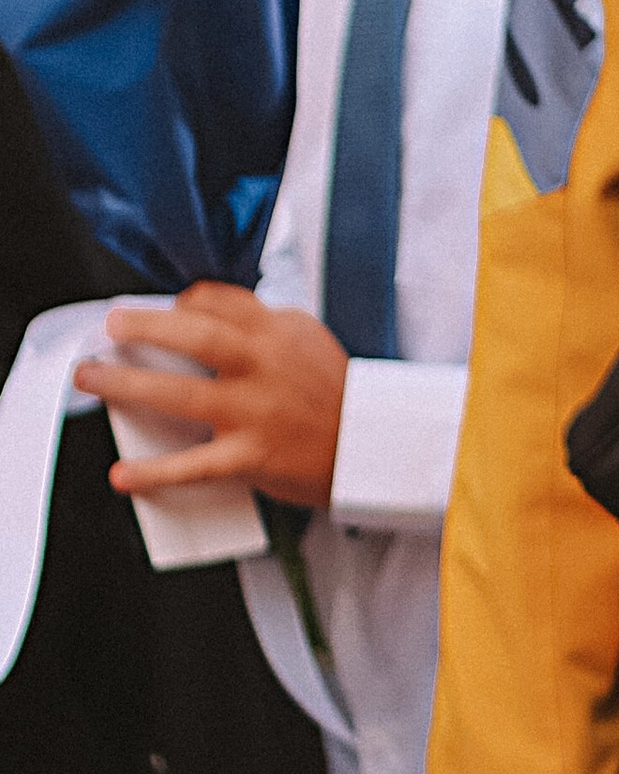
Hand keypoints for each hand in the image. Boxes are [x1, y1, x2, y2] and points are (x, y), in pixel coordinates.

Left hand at [77, 285, 348, 510]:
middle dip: (145, 327)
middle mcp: (263, 367)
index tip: (163, 308)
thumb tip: (203, 319)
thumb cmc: (334, 394)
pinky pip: (195, 464)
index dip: (184, 301)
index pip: (223, 302)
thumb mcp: (306, 340)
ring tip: (91, 378)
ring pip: (181, 394)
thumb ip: (261, 326)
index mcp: (277, 333)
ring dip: (127, 384)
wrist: (372, 444)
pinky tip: (123, 473)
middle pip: (195, 336)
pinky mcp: (250, 456)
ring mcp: (254, 412)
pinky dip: (155, 471)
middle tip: (112, 326)